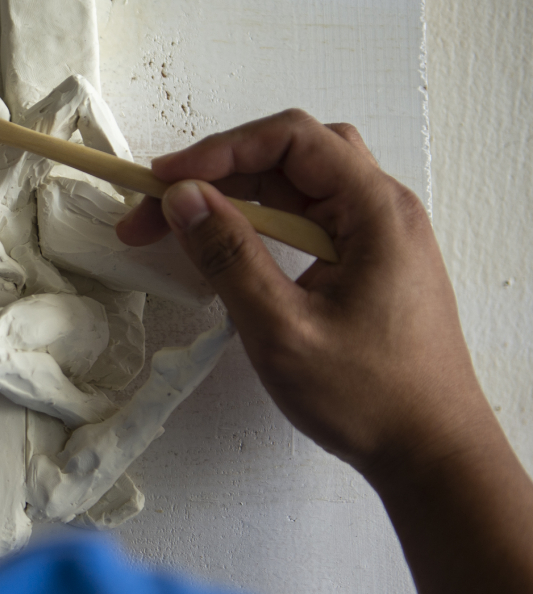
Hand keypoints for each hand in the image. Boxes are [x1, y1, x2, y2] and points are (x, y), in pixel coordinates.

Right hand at [115, 109, 496, 481]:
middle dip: (221, 172)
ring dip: (238, 198)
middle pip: (292, 155)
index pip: (291, 140)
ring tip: (184, 228)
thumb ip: (229, 256)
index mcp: (376, 212)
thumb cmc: (369, 397)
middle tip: (162, 208)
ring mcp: (379, 237)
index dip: (220, 150)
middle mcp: (383, 211)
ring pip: (298, 188)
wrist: (432, 453)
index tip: (164, 182)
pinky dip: (260, 227)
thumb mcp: (282, 329)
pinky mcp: (368, 264)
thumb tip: (183, 198)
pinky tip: (228, 254)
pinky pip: (308, 222)